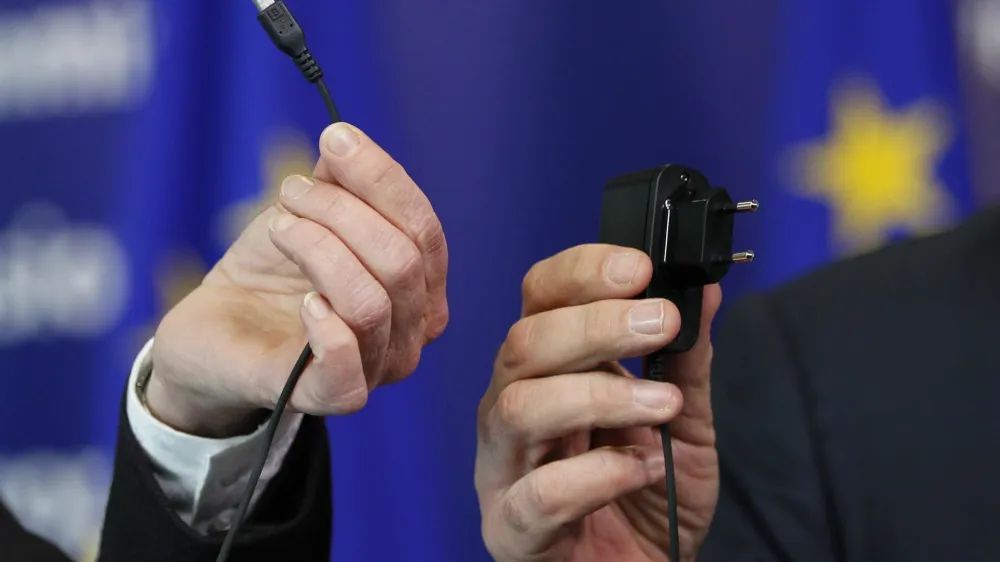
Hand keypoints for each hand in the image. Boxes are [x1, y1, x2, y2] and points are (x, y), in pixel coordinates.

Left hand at [146, 122, 448, 436]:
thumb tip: (345, 140)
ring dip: (319, 250)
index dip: (383, 180)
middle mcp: (411, 332)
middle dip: (341, 213)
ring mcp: (375, 369)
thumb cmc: (272, 272)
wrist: (213, 329)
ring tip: (279, 228)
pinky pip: (346, 369)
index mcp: (420, 286)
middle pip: (403, 262)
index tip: (334, 141)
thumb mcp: (308, 212)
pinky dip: (326, 327)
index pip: (425, 231)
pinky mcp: (326, 397)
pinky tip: (302, 301)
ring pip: (373, 304)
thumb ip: (340, 179)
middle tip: (290, 194)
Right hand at [475, 244, 719, 561]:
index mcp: (548, 370)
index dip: (580, 273)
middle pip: (524, 343)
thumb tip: (701, 290)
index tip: (638, 267)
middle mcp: (514, 408)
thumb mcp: (684, 420)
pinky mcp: (512, 530)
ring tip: (664, 405)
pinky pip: (537, 495)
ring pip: (519, 407)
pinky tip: (641, 468)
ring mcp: (504, 469)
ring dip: (598, 395)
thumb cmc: (652, 496)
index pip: (541, 300)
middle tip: (659, 322)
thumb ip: (684, 360)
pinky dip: (596, 476)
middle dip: (594, 325)